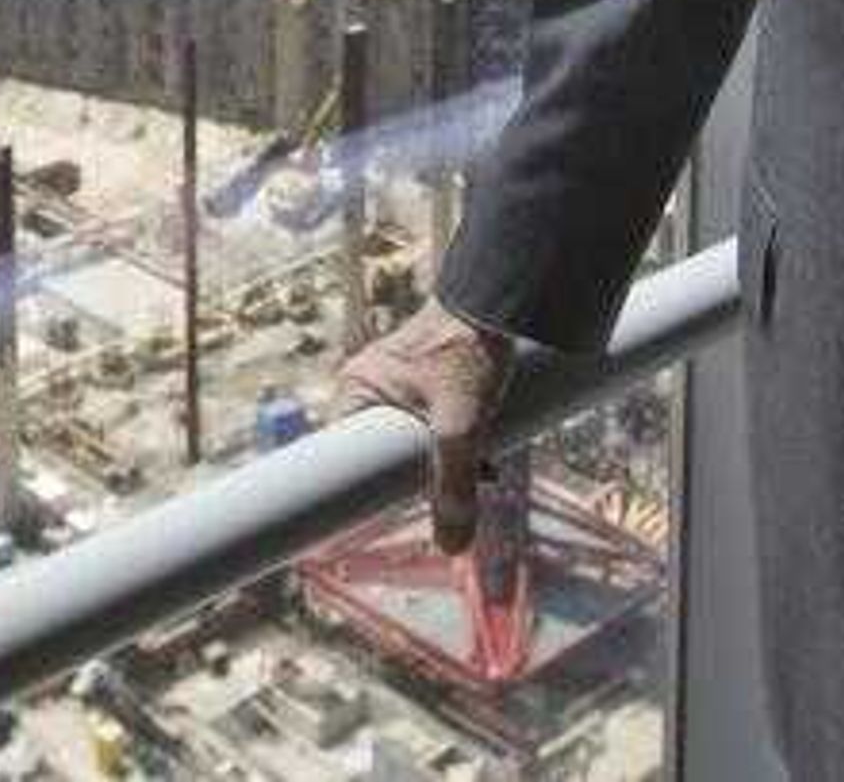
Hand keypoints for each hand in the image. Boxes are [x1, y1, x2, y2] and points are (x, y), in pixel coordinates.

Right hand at [332, 299, 514, 552]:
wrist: (500, 298)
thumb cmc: (470, 350)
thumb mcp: (462, 426)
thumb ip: (454, 484)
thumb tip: (450, 545)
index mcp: (357, 390)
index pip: (342, 458)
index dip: (362, 493)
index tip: (383, 521)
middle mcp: (369, 384)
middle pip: (382, 454)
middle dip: (420, 477)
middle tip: (454, 492)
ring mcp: (398, 380)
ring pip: (412, 440)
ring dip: (445, 460)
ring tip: (484, 469)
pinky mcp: (428, 377)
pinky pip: (429, 423)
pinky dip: (454, 439)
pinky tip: (488, 449)